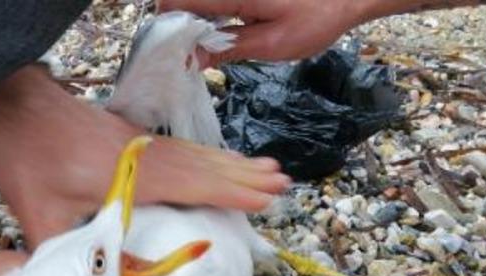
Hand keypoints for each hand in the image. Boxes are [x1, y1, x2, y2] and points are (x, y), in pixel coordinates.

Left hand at [0, 65, 289, 247]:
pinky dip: (207, 156)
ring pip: (196, 155)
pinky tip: (219, 162)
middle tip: (283, 185)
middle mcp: (143, 156)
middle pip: (204, 166)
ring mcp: (139, 143)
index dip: (231, 192)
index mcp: (128, 175)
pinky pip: (181, 150)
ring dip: (232, 164)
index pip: (192, 184)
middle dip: (244, 177)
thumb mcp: (37, 213)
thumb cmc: (26, 156)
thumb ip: (66, 252)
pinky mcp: (131, 136)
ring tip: (268, 171)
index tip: (266, 198)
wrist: (13, 102)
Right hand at [158, 0, 369, 64]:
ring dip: (197, 23)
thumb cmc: (316, 18)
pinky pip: (216, 2)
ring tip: (207, 49)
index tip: (174, 53)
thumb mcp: (272, 44)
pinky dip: (213, 16)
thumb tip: (192, 60)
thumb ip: (229, 48)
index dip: (169, 27)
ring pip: (198, 1)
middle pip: (184, 0)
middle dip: (181, 27)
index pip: (178, 1)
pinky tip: (224, 34)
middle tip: (192, 57)